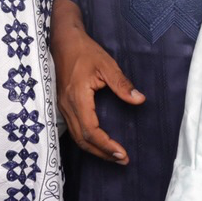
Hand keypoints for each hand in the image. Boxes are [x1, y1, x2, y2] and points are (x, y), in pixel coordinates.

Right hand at [52, 0, 144, 164]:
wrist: (63, 40)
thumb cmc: (85, 51)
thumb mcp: (107, 64)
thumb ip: (122, 84)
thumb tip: (139, 100)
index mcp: (78, 97)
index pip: (91, 131)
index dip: (106, 145)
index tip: (122, 153)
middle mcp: (67, 106)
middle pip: (82, 140)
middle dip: (102, 153)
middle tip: (121, 159)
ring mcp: (62, 106)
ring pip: (76, 137)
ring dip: (94, 149)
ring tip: (112, 155)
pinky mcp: (62, 104)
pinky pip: (73, 128)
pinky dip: (86, 140)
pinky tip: (97, 141)